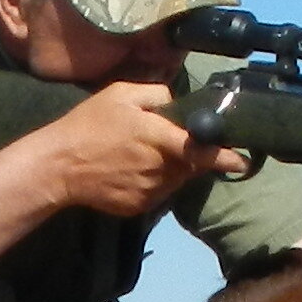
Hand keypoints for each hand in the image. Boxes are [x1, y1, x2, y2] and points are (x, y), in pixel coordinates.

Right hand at [39, 78, 217, 217]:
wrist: (58, 167)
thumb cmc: (88, 125)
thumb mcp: (120, 94)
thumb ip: (156, 93)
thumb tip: (177, 102)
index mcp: (158, 138)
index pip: (201, 151)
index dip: (225, 158)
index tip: (243, 162)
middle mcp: (159, 168)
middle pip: (190, 165)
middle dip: (189, 154)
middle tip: (166, 140)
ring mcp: (150, 191)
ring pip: (176, 180)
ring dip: (172, 168)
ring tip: (141, 154)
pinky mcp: (139, 207)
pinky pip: (159, 192)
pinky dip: (155, 181)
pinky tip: (130, 170)